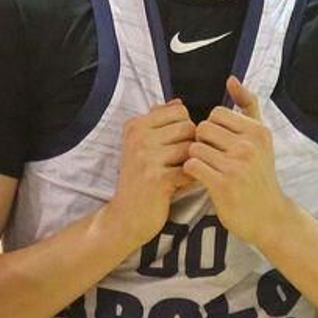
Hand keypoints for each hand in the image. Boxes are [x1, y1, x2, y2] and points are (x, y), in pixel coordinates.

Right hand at [99, 99, 195, 250]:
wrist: (125, 216)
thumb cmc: (138, 179)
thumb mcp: (140, 145)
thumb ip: (158, 121)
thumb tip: (178, 101)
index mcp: (135, 126)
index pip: (179, 110)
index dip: (185, 126)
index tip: (176, 143)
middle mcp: (139, 138)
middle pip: (188, 127)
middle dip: (191, 143)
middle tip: (182, 160)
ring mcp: (147, 158)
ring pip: (191, 147)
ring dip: (192, 161)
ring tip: (181, 172)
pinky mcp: (157, 179)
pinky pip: (190, 170)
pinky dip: (191, 178)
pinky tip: (181, 185)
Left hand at [183, 77, 287, 248]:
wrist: (268, 216)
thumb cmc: (259, 175)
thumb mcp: (260, 138)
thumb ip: (248, 106)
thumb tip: (231, 78)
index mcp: (258, 131)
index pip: (216, 114)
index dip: (212, 128)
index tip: (219, 144)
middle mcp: (249, 145)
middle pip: (203, 128)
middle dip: (202, 142)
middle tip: (211, 157)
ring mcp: (236, 165)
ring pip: (195, 147)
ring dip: (195, 158)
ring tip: (207, 169)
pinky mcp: (223, 184)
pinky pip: (191, 166)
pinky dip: (190, 172)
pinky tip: (201, 178)